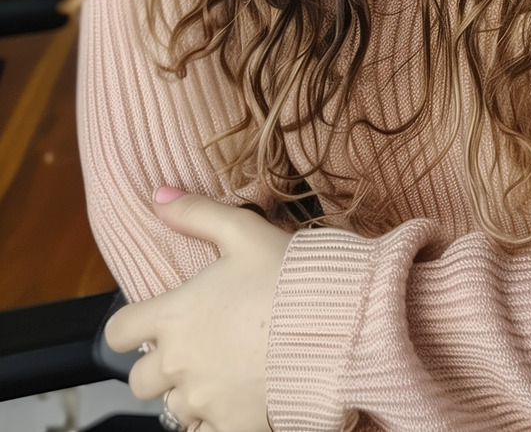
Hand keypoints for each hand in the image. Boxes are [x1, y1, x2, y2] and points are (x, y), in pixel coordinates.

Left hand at [104, 189, 293, 431]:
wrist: (337, 326)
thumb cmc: (289, 275)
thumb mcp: (243, 232)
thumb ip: (196, 214)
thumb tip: (158, 196)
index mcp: (174, 316)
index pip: (118, 332)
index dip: (129, 326)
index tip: (150, 323)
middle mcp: (179, 364)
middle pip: (140, 380)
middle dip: (159, 366)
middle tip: (192, 349)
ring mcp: (204, 401)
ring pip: (173, 409)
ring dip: (188, 393)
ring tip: (219, 374)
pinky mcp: (232, 427)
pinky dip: (212, 422)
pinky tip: (233, 402)